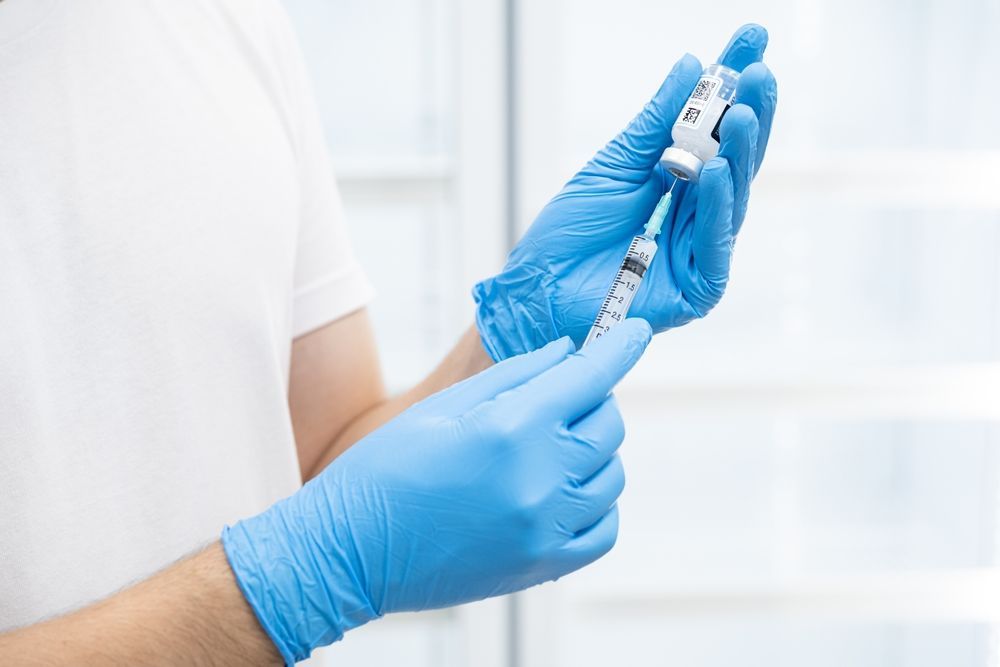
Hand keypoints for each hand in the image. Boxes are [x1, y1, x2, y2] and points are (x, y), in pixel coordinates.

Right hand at [222, 319, 651, 663]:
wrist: (351, 550)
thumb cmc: (387, 471)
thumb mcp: (445, 407)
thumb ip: (517, 375)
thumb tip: (567, 353)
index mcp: (510, 427)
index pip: (590, 375)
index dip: (621, 347)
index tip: (638, 331)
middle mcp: (538, 477)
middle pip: (608, 422)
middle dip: (591, 400)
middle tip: (557, 401)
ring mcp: (546, 526)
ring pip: (611, 473)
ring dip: (592, 451)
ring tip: (549, 450)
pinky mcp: (545, 565)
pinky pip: (605, 527)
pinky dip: (596, 502)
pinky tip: (563, 491)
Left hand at [474, 24, 777, 359]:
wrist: (535, 291)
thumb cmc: (568, 234)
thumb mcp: (612, 165)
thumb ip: (654, 124)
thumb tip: (690, 67)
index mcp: (679, 183)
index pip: (717, 130)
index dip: (735, 87)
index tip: (752, 40)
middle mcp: (696, 214)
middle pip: (735, 161)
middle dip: (751, 115)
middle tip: (759, 72)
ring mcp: (698, 251)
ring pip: (732, 199)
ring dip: (738, 154)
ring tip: (742, 115)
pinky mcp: (695, 289)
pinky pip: (714, 247)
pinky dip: (716, 209)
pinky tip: (714, 171)